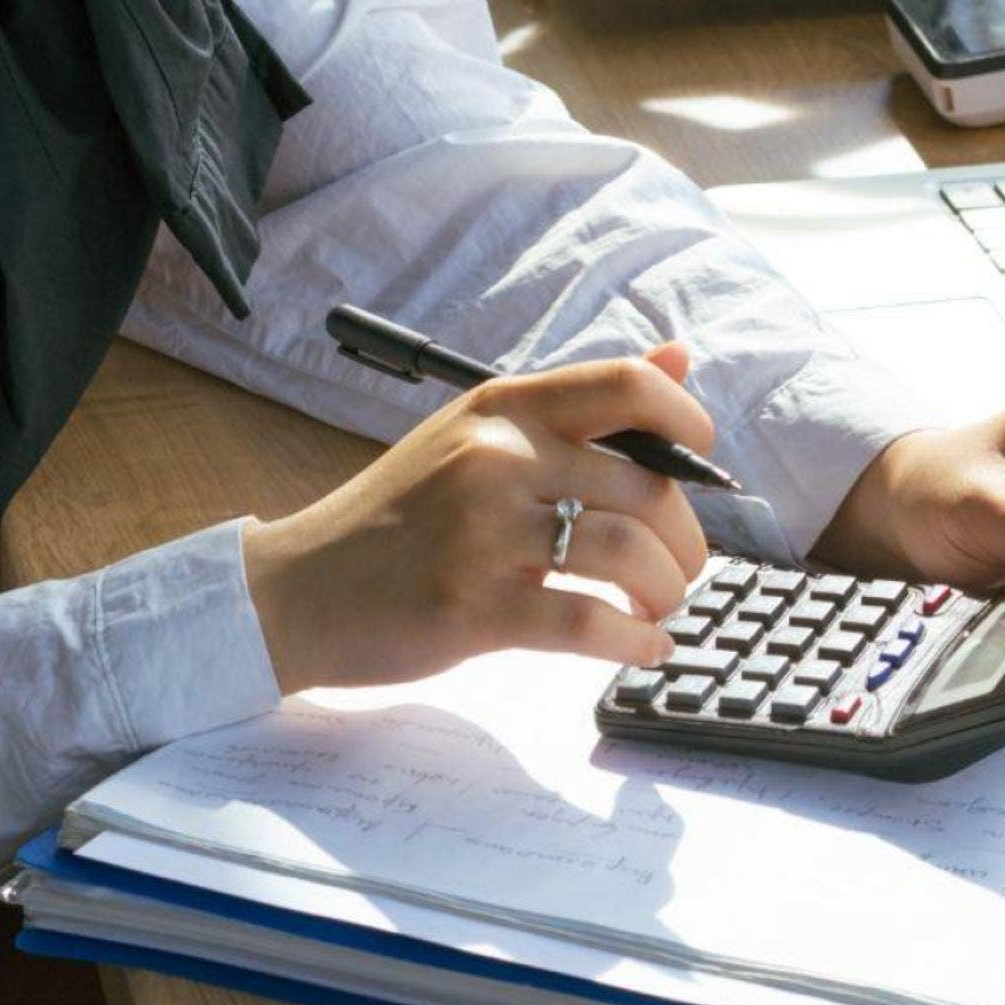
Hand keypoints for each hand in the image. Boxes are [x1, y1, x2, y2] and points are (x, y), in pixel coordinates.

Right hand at [242, 344, 710, 694]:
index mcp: (502, 408)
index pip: (625, 384)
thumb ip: (576, 404)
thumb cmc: (397, 515)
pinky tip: (642, 647)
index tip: (705, 454)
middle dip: (686, 539)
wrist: (298, 590)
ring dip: (667, 590)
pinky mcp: (476, 608)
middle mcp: (498, 458)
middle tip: (681, 568)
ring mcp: (485, 533)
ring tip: (660, 606)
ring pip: (630, 554)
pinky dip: (635, 641)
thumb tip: (680, 357)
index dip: (686, 418)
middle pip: (646, 486)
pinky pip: (590, 624)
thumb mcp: (475, 435)